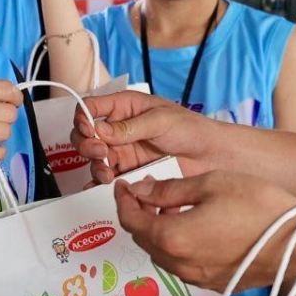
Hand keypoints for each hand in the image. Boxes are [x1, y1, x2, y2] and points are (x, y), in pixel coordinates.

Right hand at [72, 90, 227, 182]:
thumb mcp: (161, 120)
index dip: (83, 118)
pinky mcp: (130, 173)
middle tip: (100, 152)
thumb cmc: (192, 129)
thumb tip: (100, 130)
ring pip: (95, 160)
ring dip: (95, 167)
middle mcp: (120, 129)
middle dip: (86, 145)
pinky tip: (99, 188)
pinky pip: (108, 179)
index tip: (88, 129)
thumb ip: (129, 127)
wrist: (213, 157)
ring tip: (107, 174)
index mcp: (125, 107)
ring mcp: (124, 152)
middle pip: (86, 135)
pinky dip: (99, 185)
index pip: (92, 107)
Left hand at [116, 170, 295, 292]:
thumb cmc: (261, 209)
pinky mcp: (213, 283)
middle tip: (146, 192)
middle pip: (143, 239)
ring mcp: (197, 278)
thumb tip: (143, 191)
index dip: (123, 200)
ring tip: (171, 207)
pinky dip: (177, 244)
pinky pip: (182, 264)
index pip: (131, 220)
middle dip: (139, 214)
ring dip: (158, 231)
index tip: (124, 185)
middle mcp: (180, 264)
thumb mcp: (211, 184)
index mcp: (173, 237)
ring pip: (161, 253)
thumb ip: (170, 189)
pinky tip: (192, 226)